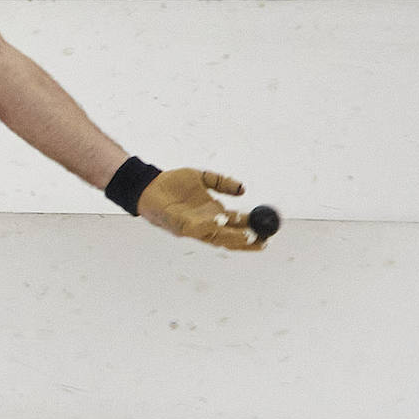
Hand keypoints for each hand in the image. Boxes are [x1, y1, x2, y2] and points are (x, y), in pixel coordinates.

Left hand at [138, 168, 265, 250]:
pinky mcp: (181, 225)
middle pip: (230, 237)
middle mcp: (206, 223)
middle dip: (247, 240)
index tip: (269, 230)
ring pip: (217, 236)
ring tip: (248, 236)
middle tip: (263, 239)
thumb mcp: (202, 178)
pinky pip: (198, 228)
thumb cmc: (174, 183)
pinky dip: (210, 226)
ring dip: (232, 237)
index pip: (237, 226)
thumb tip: (243, 190)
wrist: (149, 184)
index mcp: (213, 213)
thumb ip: (222, 182)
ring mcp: (194, 226)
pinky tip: (221, 221)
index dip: (253, 230)